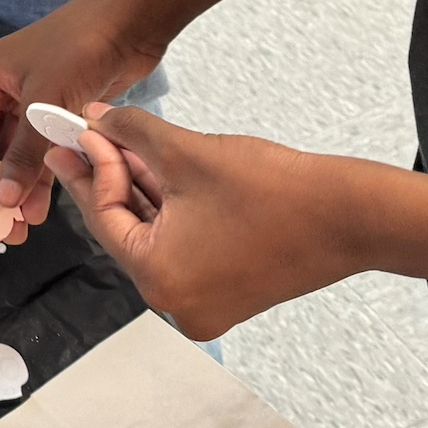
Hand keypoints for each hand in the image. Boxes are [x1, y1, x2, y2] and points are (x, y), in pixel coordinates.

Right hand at [0, 0, 167, 238]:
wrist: (130, 24)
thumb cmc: (77, 49)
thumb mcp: (43, 102)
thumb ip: (22, 153)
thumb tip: (0, 198)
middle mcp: (0, 92)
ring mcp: (29, 103)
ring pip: (11, 157)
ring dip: (11, 192)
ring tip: (13, 232)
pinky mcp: (57, 113)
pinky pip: (40, 154)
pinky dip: (39, 180)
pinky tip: (39, 211)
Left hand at [49, 107, 364, 340]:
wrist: (351, 216)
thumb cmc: (274, 190)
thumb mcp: (185, 152)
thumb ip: (130, 134)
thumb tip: (97, 122)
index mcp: (160, 281)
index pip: (105, 217)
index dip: (89, 168)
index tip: (76, 134)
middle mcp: (178, 306)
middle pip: (126, 228)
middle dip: (109, 177)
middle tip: (84, 138)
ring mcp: (205, 303)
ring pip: (155, 234)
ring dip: (139, 188)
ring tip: (118, 142)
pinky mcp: (228, 292)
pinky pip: (182, 245)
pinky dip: (170, 209)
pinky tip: (154, 167)